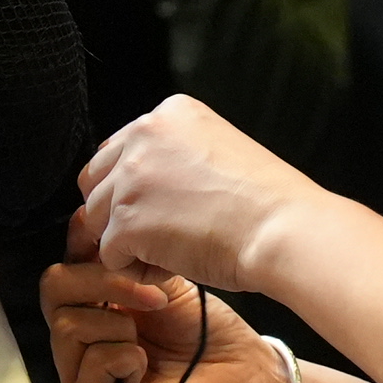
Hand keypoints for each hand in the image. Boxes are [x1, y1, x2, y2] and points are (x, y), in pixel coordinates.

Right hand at [39, 262, 286, 382]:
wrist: (245, 375)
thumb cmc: (207, 331)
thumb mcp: (157, 282)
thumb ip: (118, 257)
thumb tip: (85, 215)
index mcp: (86, 313)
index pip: (58, 274)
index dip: (86, 251)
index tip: (125, 244)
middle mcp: (74, 347)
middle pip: (52, 292)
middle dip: (106, 284)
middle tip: (155, 296)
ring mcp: (79, 381)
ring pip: (67, 326)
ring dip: (121, 325)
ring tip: (150, 342)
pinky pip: (91, 364)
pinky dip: (127, 359)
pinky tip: (148, 370)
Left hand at [73, 92, 321, 297]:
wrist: (286, 230)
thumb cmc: (266, 204)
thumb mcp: (218, 151)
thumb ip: (173, 157)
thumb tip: (136, 185)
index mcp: (169, 113)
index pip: (118, 151)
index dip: (134, 187)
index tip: (168, 206)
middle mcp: (143, 136)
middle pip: (96, 182)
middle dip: (119, 212)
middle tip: (163, 232)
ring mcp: (131, 179)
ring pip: (97, 219)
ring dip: (129, 242)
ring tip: (176, 250)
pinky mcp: (126, 221)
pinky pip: (109, 254)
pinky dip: (136, 268)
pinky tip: (174, 266)